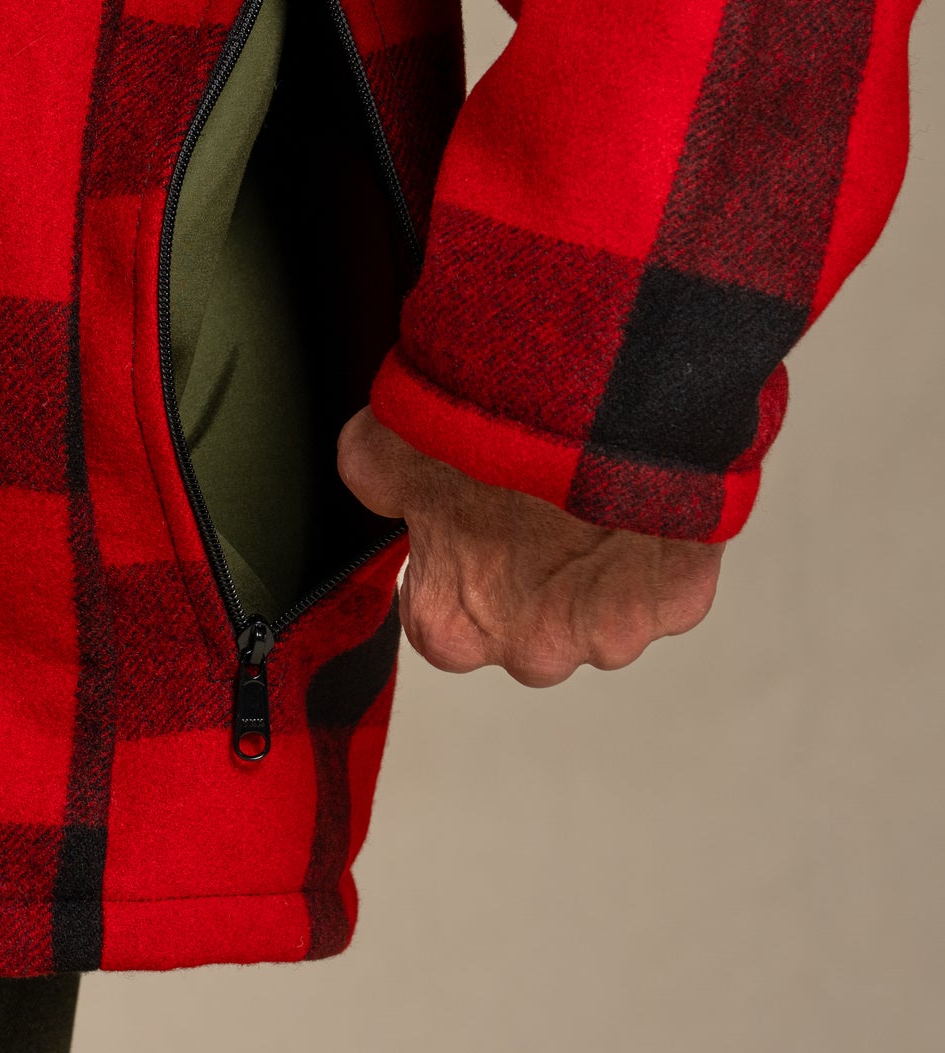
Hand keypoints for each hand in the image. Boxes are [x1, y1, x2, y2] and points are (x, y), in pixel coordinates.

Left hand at [337, 408, 721, 685]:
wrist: (596, 397)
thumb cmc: (489, 429)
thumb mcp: (396, 440)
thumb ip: (377, 476)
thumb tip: (373, 476)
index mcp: (448, 629)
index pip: (439, 617)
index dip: (455, 561)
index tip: (469, 521)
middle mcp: (531, 654)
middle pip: (525, 624)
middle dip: (530, 572)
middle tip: (533, 500)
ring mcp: (612, 635)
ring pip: (599, 607)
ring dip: (596, 563)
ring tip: (585, 491)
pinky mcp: (679, 602)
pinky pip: (664, 583)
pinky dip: (657, 545)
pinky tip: (635, 494)